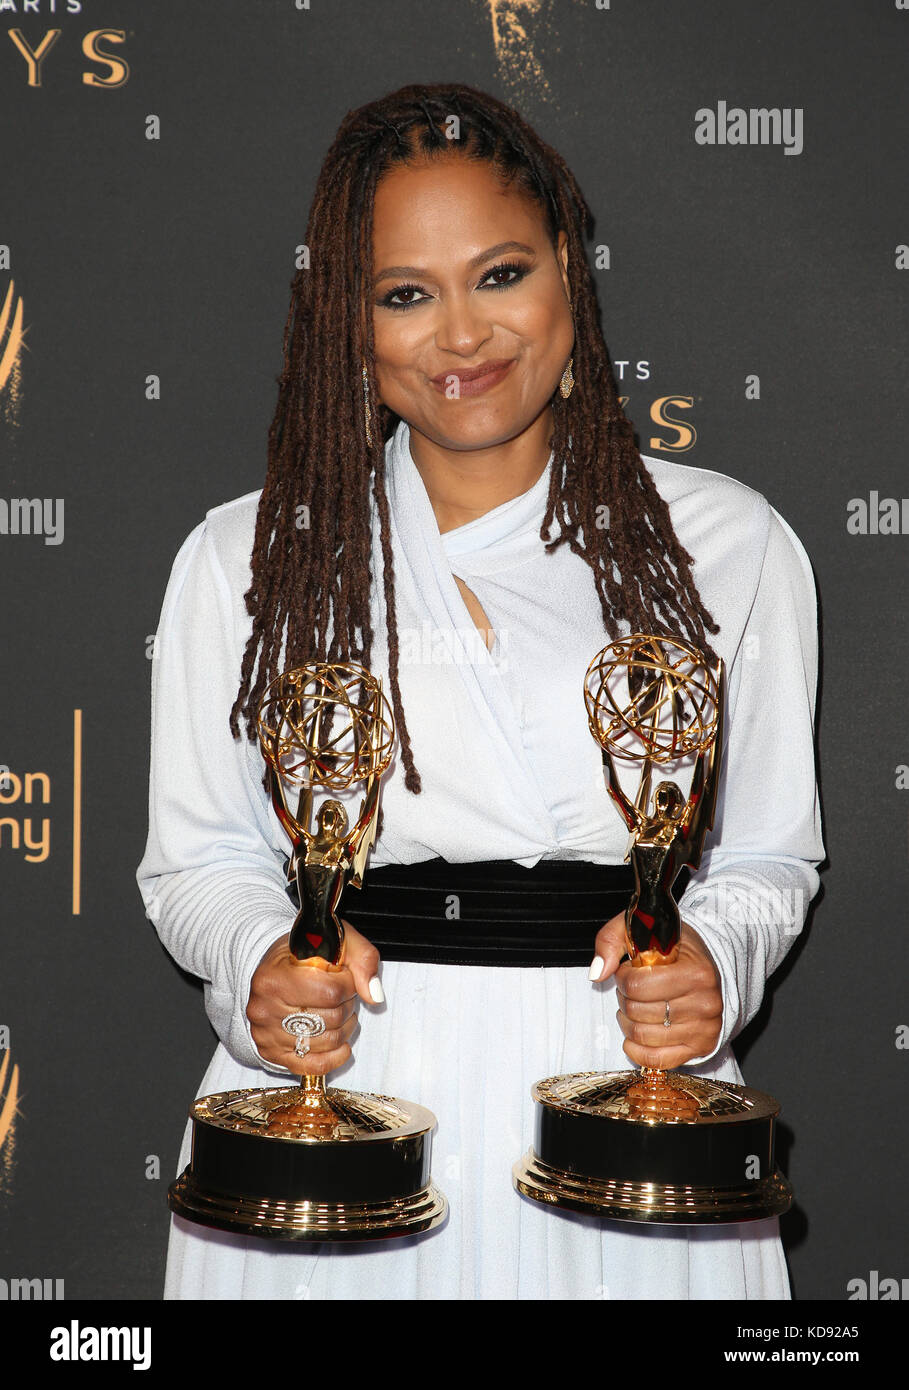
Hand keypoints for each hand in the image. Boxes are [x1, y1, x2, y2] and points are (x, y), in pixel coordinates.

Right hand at [247, 919, 381, 1074]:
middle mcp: (264, 1007)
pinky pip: (314, 1065)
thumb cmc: (303, 952)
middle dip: (347, 1005)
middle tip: (341, 994)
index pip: (331, 991)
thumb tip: (374, 996)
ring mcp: (266, 1034)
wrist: (275, 966)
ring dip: (344, 1028)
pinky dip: (335, 1056)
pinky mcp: (272, 1053)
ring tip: (339, 1011)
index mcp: (274, 976)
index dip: (349, 984)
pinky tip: (341, 1043)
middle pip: (331, 1018)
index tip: (345, 977)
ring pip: (327, 1041)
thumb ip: (362, 959)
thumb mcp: (335, 940)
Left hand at [589, 914, 722, 1067]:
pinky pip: (657, 1060)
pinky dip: (637, 1050)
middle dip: (624, 1000)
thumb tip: (598, 972)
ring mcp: (705, 1028)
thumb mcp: (642, 927)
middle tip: (630, 990)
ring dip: (628, 1023)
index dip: (622, 979)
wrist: (707, 965)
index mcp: (697, 972)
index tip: (626, 972)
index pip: (639, 986)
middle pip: (638, 1012)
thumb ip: (612, 940)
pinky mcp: (700, 1047)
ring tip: (635, 1007)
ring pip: (643, 1036)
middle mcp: (705, 1002)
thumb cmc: (675, 947)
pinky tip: (633, 1036)